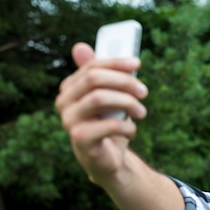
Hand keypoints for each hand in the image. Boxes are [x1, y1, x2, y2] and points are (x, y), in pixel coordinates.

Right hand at [55, 42, 147, 185]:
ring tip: (141, 113)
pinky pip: (107, 125)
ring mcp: (69, 121)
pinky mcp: (80, 139)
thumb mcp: (111, 99)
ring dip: (127, 103)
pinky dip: (126, 127)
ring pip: (99, 98)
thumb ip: (104, 76)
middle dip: (124, 82)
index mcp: (71, 89)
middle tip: (144, 92)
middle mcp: (65, 102)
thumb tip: (82, 46)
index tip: (137, 63)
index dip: (116, 62)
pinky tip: (132, 132)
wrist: (109, 162)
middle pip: (94, 79)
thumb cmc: (110, 127)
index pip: (91, 66)